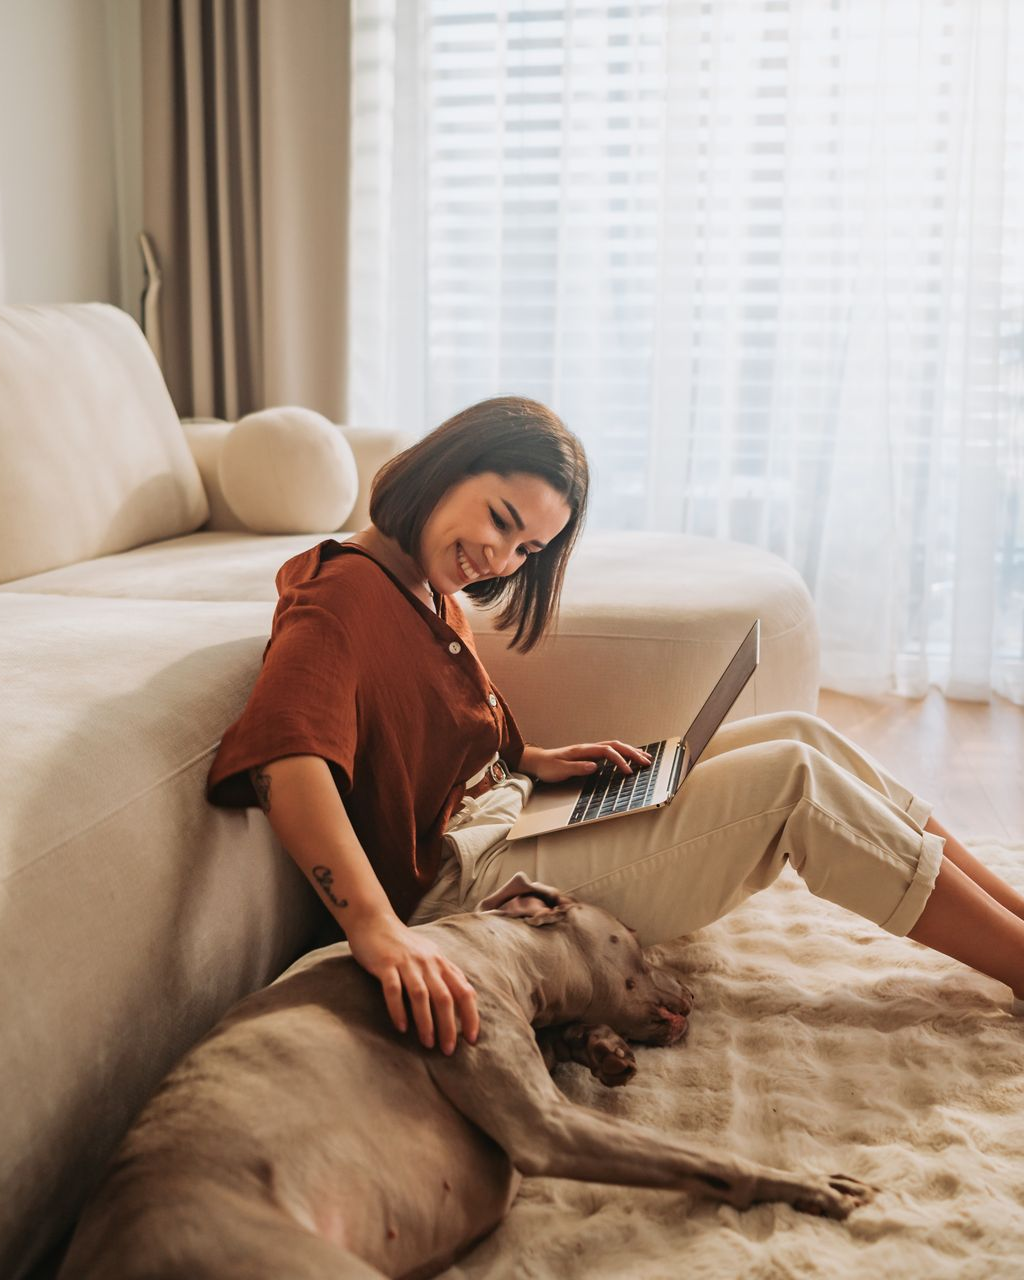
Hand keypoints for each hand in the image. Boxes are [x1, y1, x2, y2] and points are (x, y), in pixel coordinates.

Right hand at [345, 912, 479, 1054]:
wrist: (374, 921)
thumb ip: (445, 974)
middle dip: (449, 1026)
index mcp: (441, 963)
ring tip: (428, 1044)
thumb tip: (465, 998)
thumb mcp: (430, 955)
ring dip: (426, 1023)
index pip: (464, 991)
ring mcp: (406, 963)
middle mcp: (428, 962)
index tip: (471, 1039)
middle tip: (449, 1050)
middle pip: (445, 998)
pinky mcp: (385, 964)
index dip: (471, 1016)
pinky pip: (394, 990)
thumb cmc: (403, 944)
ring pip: (421, 996)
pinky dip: (399, 1011)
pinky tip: (402, 1028)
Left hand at [520, 741, 652, 784]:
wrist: (538, 761)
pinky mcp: (590, 755)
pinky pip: (610, 751)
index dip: (620, 760)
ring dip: (630, 751)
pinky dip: (623, 753)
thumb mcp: (560, 769)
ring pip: (615, 746)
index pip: (607, 751)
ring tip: (645, 758)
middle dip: (632, 753)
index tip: (628, 772)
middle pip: (616, 745)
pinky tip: (629, 758)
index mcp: (583, 750)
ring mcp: (590, 750)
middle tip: (646, 762)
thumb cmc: (548, 766)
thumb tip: (594, 766)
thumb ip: (577, 767)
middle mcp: (589, 747)